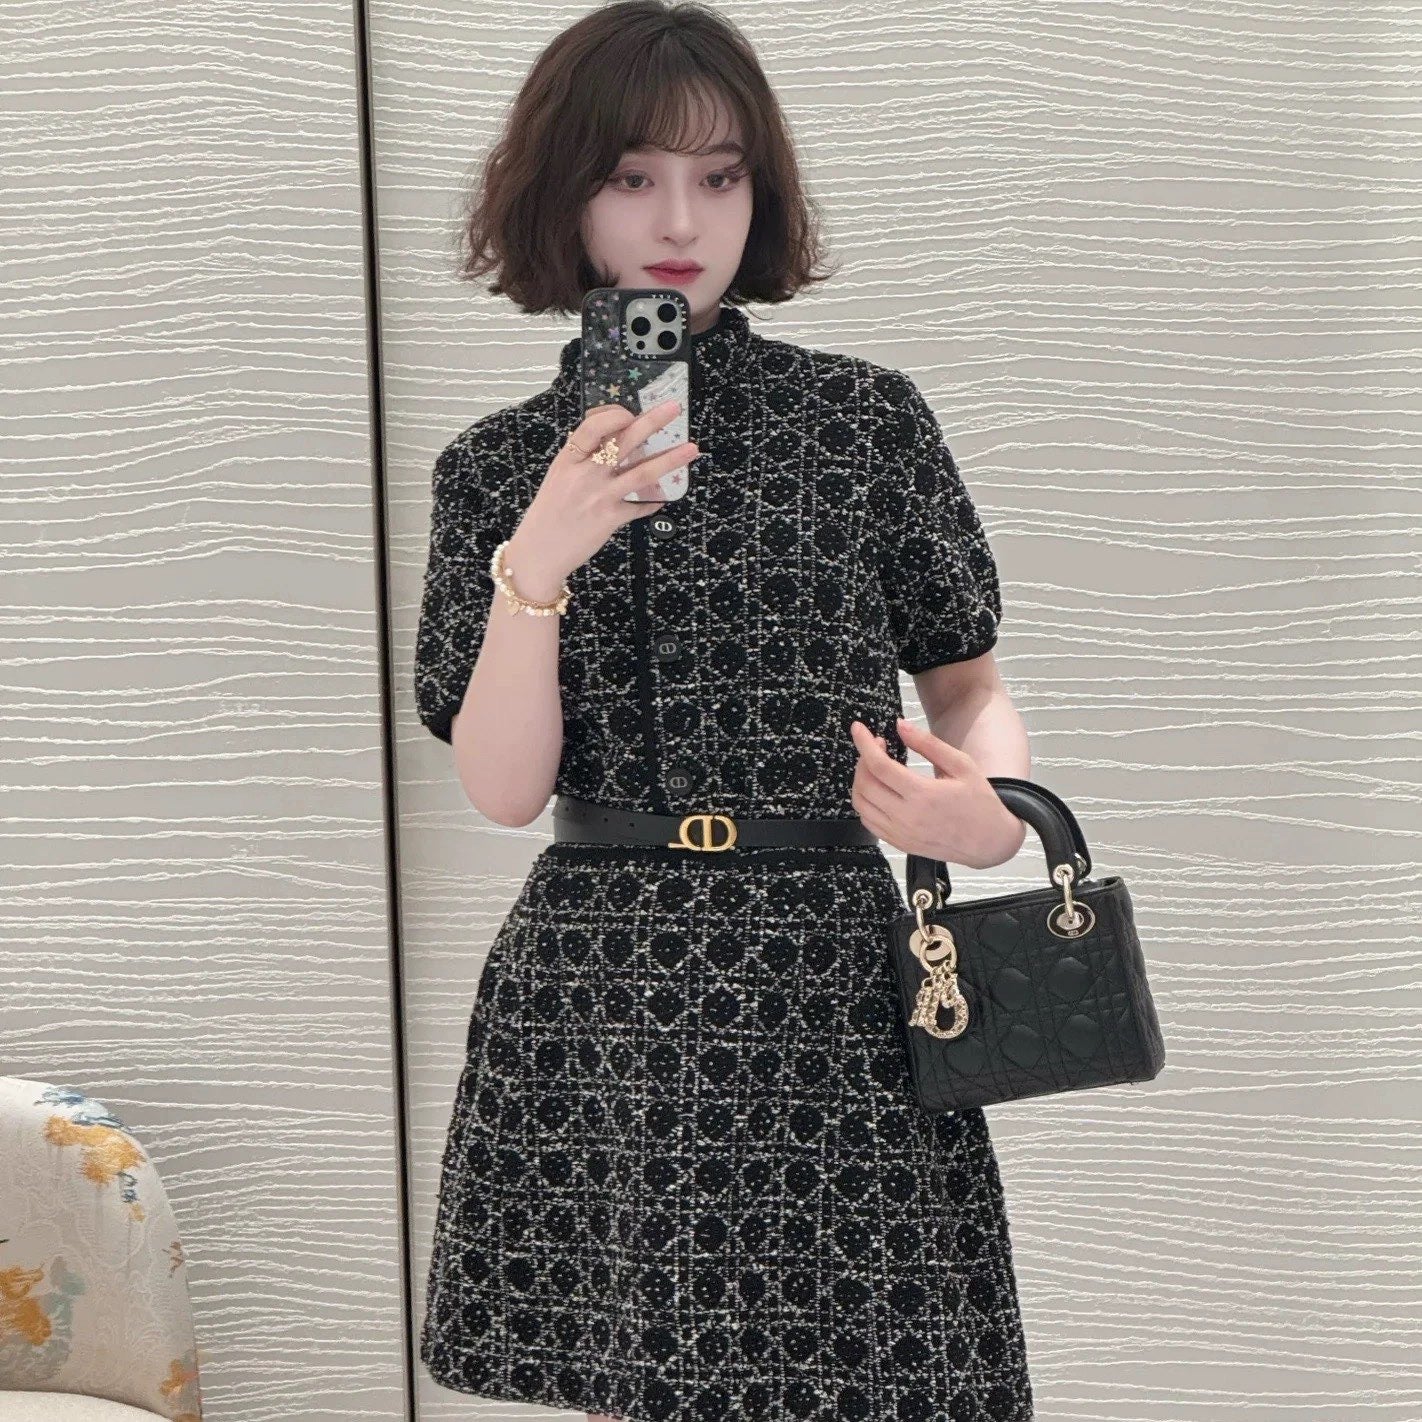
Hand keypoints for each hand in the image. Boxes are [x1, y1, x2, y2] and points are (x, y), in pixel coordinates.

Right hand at [501, 399, 698, 598]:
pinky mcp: (611, 518)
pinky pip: (641, 506)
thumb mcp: (558, 477)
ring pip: (642, 472)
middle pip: (624, 440)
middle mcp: (585, 473)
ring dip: (671, 459)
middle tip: (674, 409)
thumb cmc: (549, 513)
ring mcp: (600, 496)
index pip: (594, 426)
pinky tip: (663, 498)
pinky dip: (654, 501)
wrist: (539, 552)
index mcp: (569, 459)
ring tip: (692, 449)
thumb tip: (611, 441)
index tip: (631, 412)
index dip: (615, 414)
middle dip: (652, 421)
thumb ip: (581, 459)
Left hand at [848, 716, 1025, 869]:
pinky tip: (879, 789)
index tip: (858, 728)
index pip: (878, 766)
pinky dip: (865, 802)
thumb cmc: (979, 800)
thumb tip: (900, 725)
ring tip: (876, 766)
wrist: (990, 841)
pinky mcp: (899, 843)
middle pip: (865, 784)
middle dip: (863, 759)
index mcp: (923, 795)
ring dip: (860, 780)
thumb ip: (928, 744)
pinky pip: (868, 821)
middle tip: (877, 746)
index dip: (864, 743)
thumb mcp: (961, 765)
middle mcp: (907, 817)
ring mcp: (900, 834)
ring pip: (861, 804)